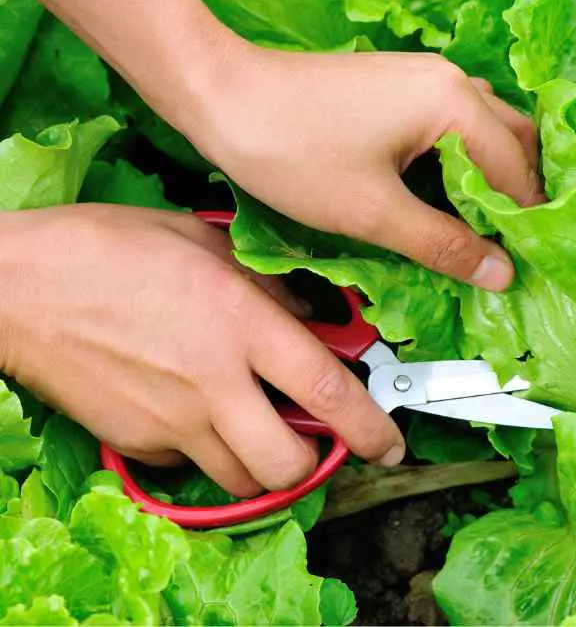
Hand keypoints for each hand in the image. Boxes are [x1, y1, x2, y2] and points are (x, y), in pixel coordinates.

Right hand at [0, 204, 404, 496]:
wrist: (19, 286)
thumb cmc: (110, 247)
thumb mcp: (205, 241)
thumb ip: (268, 282)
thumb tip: (310, 316)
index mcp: (242, 323)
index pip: (327, 391)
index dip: (371, 425)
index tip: (392, 441)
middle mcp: (214, 382)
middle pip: (288, 463)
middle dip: (315, 463)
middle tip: (316, 438)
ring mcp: (172, 420)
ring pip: (242, 481)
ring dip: (265, 467)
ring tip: (262, 431)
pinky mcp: (135, 441)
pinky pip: (189, 466)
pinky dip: (208, 454)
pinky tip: (200, 417)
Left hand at [187, 46, 544, 291]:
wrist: (221, 94)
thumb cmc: (292, 150)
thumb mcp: (374, 211)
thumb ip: (444, 244)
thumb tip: (501, 273)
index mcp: (454, 103)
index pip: (514, 171)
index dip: (524, 224)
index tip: (525, 266)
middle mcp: (449, 79)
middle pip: (515, 138)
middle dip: (521, 193)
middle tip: (513, 245)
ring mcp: (423, 76)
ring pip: (486, 127)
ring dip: (493, 173)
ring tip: (485, 225)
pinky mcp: (398, 84)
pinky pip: (454, 120)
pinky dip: (464, 157)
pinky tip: (446, 193)